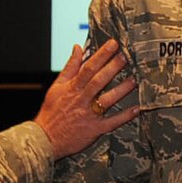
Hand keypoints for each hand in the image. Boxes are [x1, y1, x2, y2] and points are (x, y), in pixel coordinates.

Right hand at [35, 41, 139, 157]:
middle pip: (98, 81)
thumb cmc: (51, 111)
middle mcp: (81, 100)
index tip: (113, 44)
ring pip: (107, 100)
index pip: (88, 68)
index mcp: (72, 88)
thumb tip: (78, 47)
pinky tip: (136, 109)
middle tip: (125, 57)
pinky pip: (111, 122)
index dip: (101, 55)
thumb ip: (70, 66)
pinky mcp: (94, 129)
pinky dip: (124, 116)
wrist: (45, 138)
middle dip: (112, 68)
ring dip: (121, 90)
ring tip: (134, 80)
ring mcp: (88, 115)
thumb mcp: (57, 86)